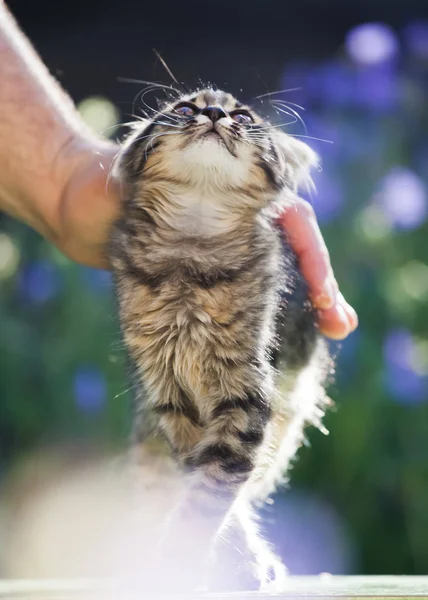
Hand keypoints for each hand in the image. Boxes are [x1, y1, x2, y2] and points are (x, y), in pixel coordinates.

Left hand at [58, 142, 356, 339]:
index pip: (291, 218)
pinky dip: (263, 317)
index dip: (312, 256)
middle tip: (340, 326)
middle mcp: (238, 217)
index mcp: (235, 188)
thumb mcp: (134, 169)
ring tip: (331, 331)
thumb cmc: (102, 181)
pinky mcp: (205, 274)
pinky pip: (243, 295)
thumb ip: (167, 169)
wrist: (74, 207)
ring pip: (277, 273)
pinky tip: (273, 340)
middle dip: (322, 285)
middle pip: (294, 249)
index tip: (324, 297)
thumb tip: (215, 168)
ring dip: (304, 303)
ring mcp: (224, 247)